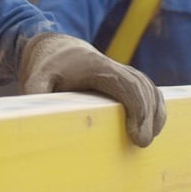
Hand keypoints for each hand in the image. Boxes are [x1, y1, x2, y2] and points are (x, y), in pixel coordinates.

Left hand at [18, 32, 166, 146]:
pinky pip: (148, 88)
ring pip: (148, 87)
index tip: (136, 136)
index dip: (138, 108)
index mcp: (97, 67)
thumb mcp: (36, 77)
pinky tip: (154, 126)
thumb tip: (34, 119)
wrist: (57, 48)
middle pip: (142, 87)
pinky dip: (155, 105)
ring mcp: (122, 71)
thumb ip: (35, 92)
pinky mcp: (125, 78)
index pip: (128, 85)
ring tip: (151, 137)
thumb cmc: (48, 66)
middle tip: (142, 143)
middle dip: (149, 115)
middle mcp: (114, 66)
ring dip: (156, 111)